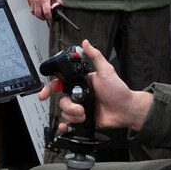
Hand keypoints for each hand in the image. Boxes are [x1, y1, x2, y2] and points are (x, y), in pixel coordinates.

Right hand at [27, 0, 61, 21]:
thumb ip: (58, 1)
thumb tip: (60, 7)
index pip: (47, 13)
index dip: (49, 17)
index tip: (51, 18)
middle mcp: (37, 1)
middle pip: (39, 15)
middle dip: (43, 18)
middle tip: (46, 18)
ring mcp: (32, 0)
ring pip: (34, 12)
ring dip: (38, 15)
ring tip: (42, 15)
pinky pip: (31, 8)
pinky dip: (34, 11)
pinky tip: (37, 10)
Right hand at [37, 39, 151, 133]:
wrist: (126, 110)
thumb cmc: (119, 91)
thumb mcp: (107, 71)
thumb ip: (95, 56)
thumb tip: (86, 43)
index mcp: (82, 82)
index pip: (61, 83)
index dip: (49, 88)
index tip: (44, 94)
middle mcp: (79, 95)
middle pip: (62, 100)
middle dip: (68, 106)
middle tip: (79, 108)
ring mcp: (81, 107)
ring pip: (65, 112)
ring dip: (72, 115)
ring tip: (84, 114)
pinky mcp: (83, 119)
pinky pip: (69, 122)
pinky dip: (66, 125)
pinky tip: (68, 126)